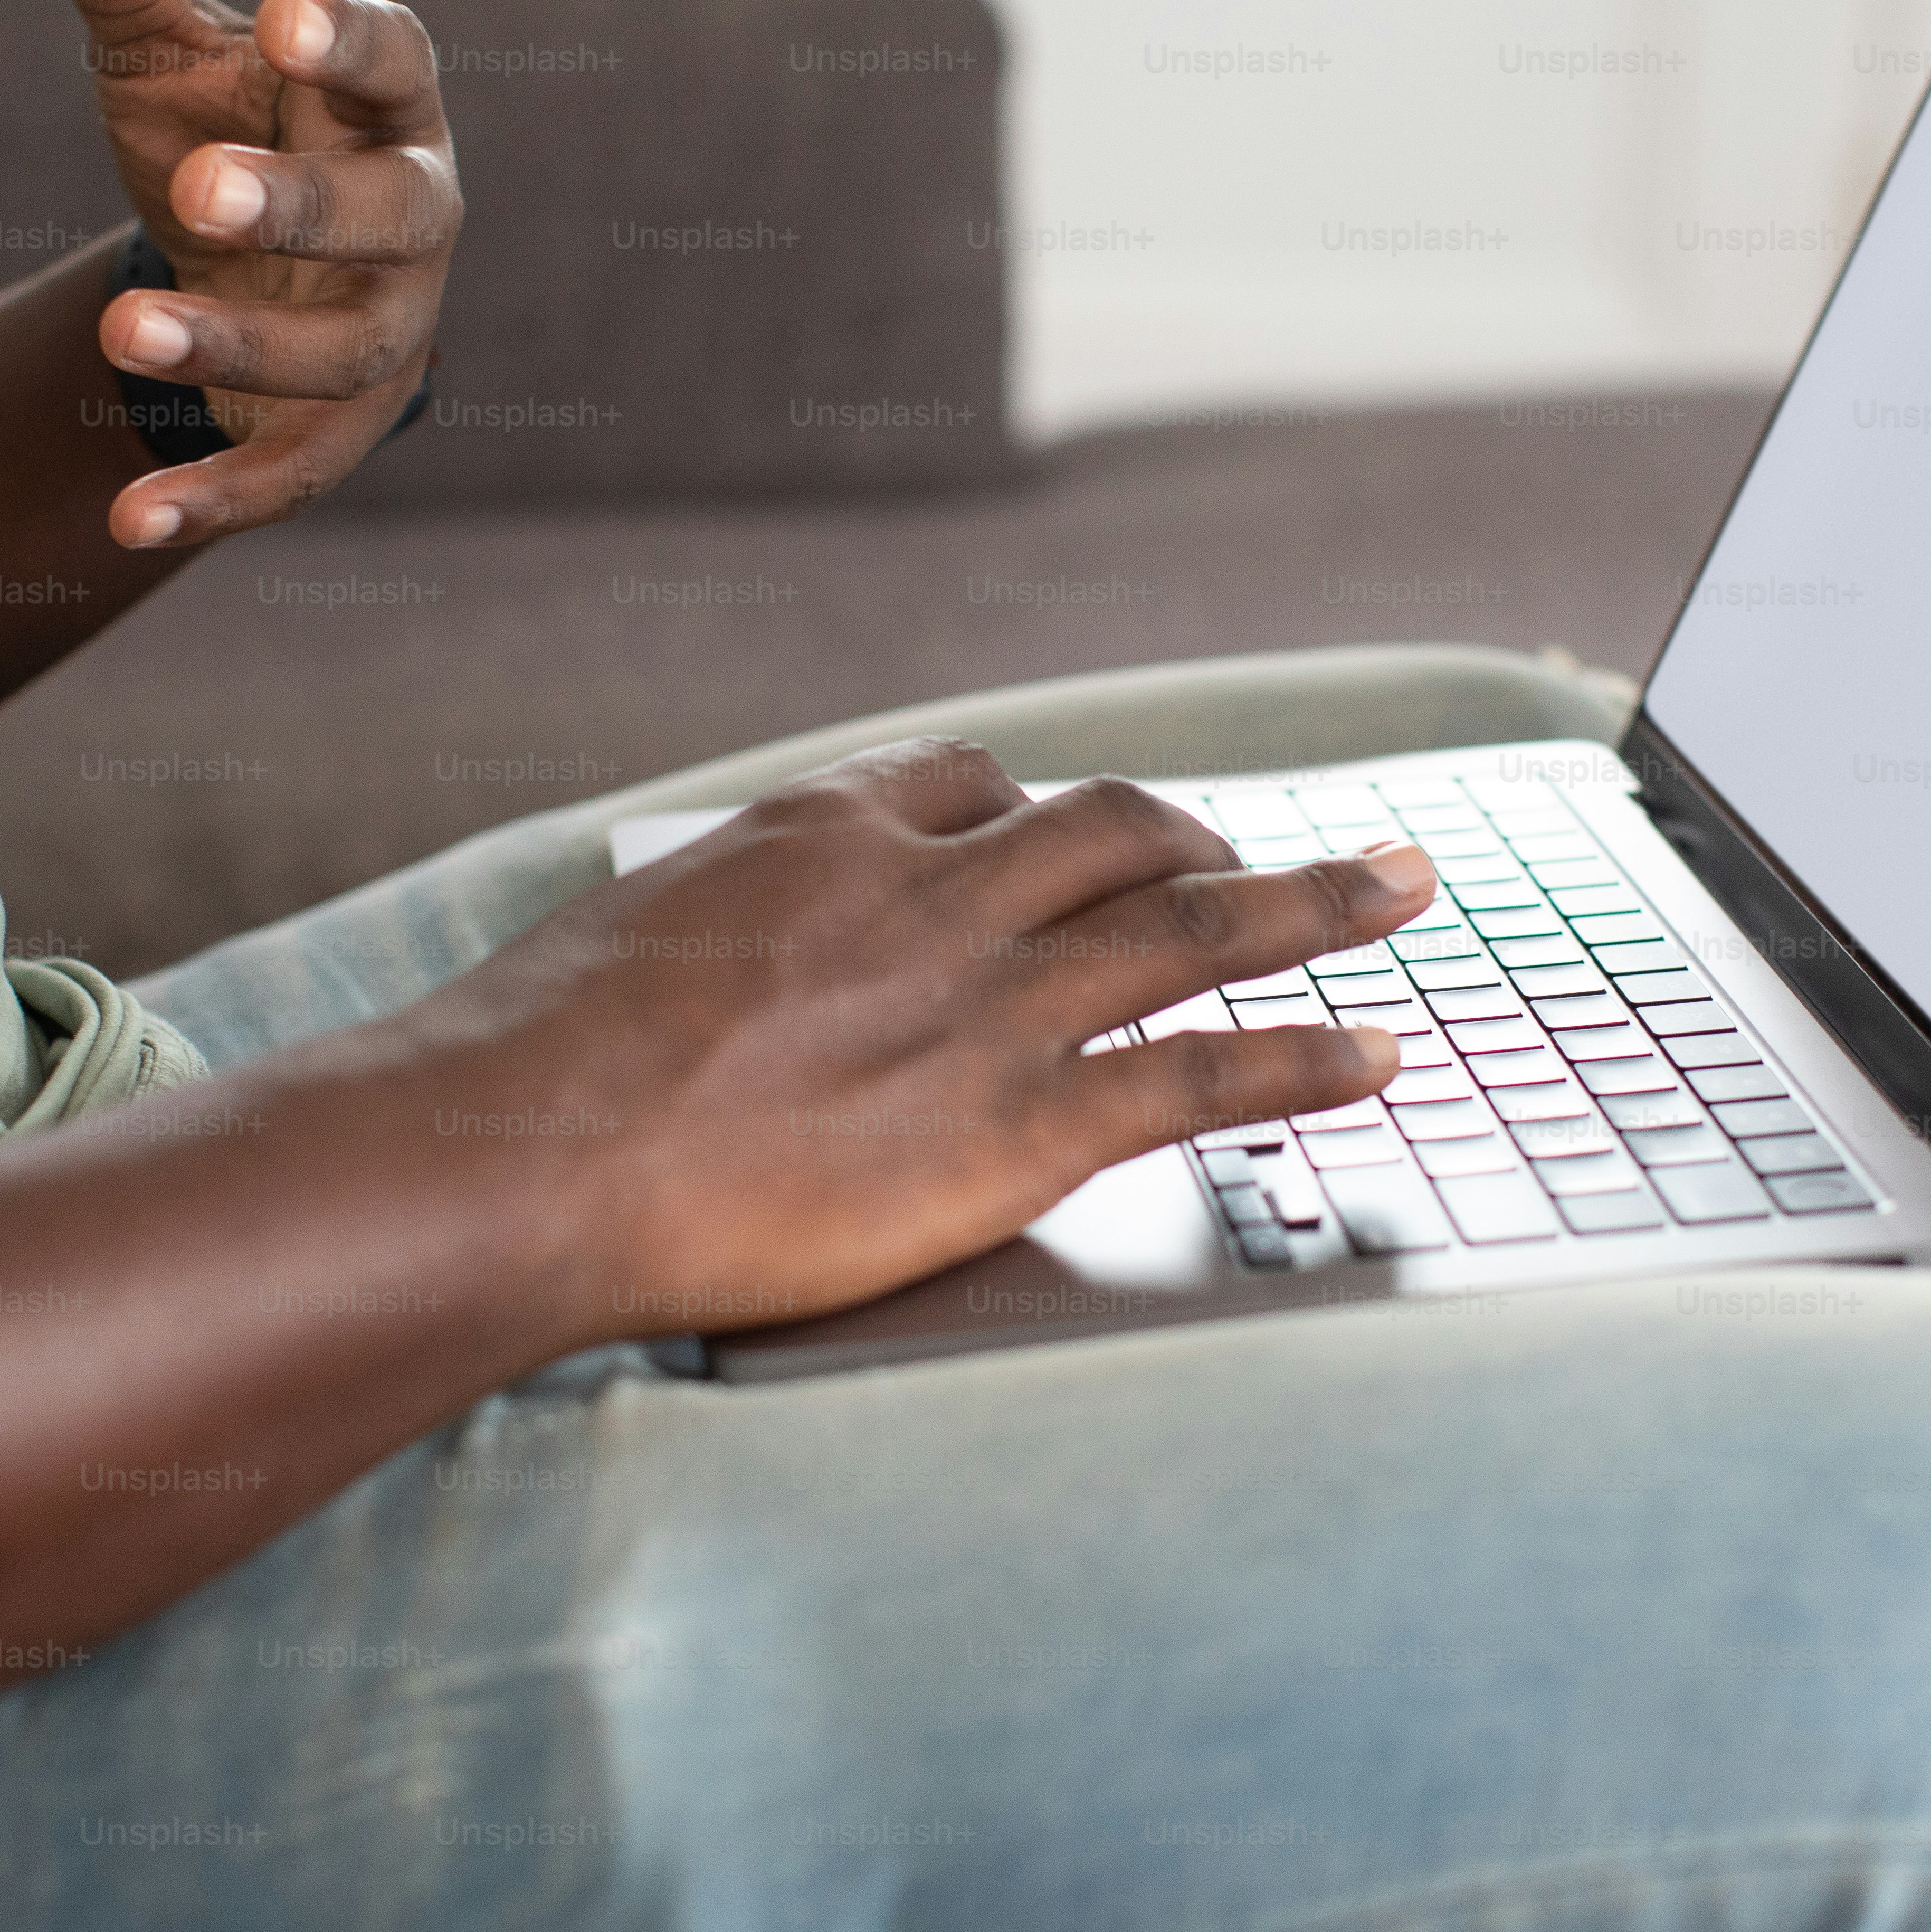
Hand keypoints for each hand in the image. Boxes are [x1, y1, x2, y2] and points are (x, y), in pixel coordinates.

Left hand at [31, 0, 462, 551]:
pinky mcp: (336, 434)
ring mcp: (385, 335)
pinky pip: (291, 475)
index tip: (278, 16)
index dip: (347, 43)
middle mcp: (411, 221)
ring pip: (341, 353)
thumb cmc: (220, 138)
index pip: (394, 61)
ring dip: (235, 346)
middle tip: (198, 190)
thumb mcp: (161, 48)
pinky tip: (128, 523)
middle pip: (391, 217)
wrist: (245, 284)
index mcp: (382, 107)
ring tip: (122, 330)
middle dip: (303, 207)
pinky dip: (216, 501)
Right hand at [394, 741, 1437, 1333]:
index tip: (1080, 835)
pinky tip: (1378, 1057)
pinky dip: (1306, 1059)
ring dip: (1314, 900)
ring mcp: (984, 1002)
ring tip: (1404, 890)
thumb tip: (709, 979)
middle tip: (1280, 849)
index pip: (969, 781)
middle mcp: (929, 892)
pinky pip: (1201, 1070)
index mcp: (823, 834)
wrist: (526, 1151)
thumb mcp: (631, 941)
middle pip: (1110, 827)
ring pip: (1189, 921)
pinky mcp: (1020, 1120)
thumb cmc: (535, 1063)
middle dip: (1209, 831)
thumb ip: (714, 934)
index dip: (1039, 808)